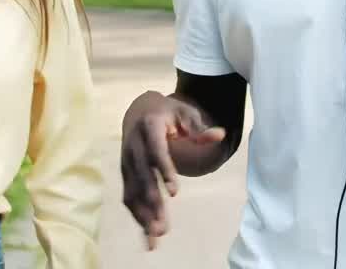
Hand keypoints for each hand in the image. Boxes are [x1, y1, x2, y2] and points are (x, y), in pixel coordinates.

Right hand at [120, 91, 225, 249]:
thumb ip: (200, 129)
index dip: (164, 171)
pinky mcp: (125, 172)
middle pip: (142, 176)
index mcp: (149, 127)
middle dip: (151, 202)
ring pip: (132, 190)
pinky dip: (136, 213)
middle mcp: (133, 145)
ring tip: (155, 235)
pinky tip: (146, 231)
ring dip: (142, 214)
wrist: (139, 109)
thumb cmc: (168, 113)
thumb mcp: (185, 114)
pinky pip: (128, 195)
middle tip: (162, 226)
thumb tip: (220, 135)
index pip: (156, 152)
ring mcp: (126, 160)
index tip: (174, 194)